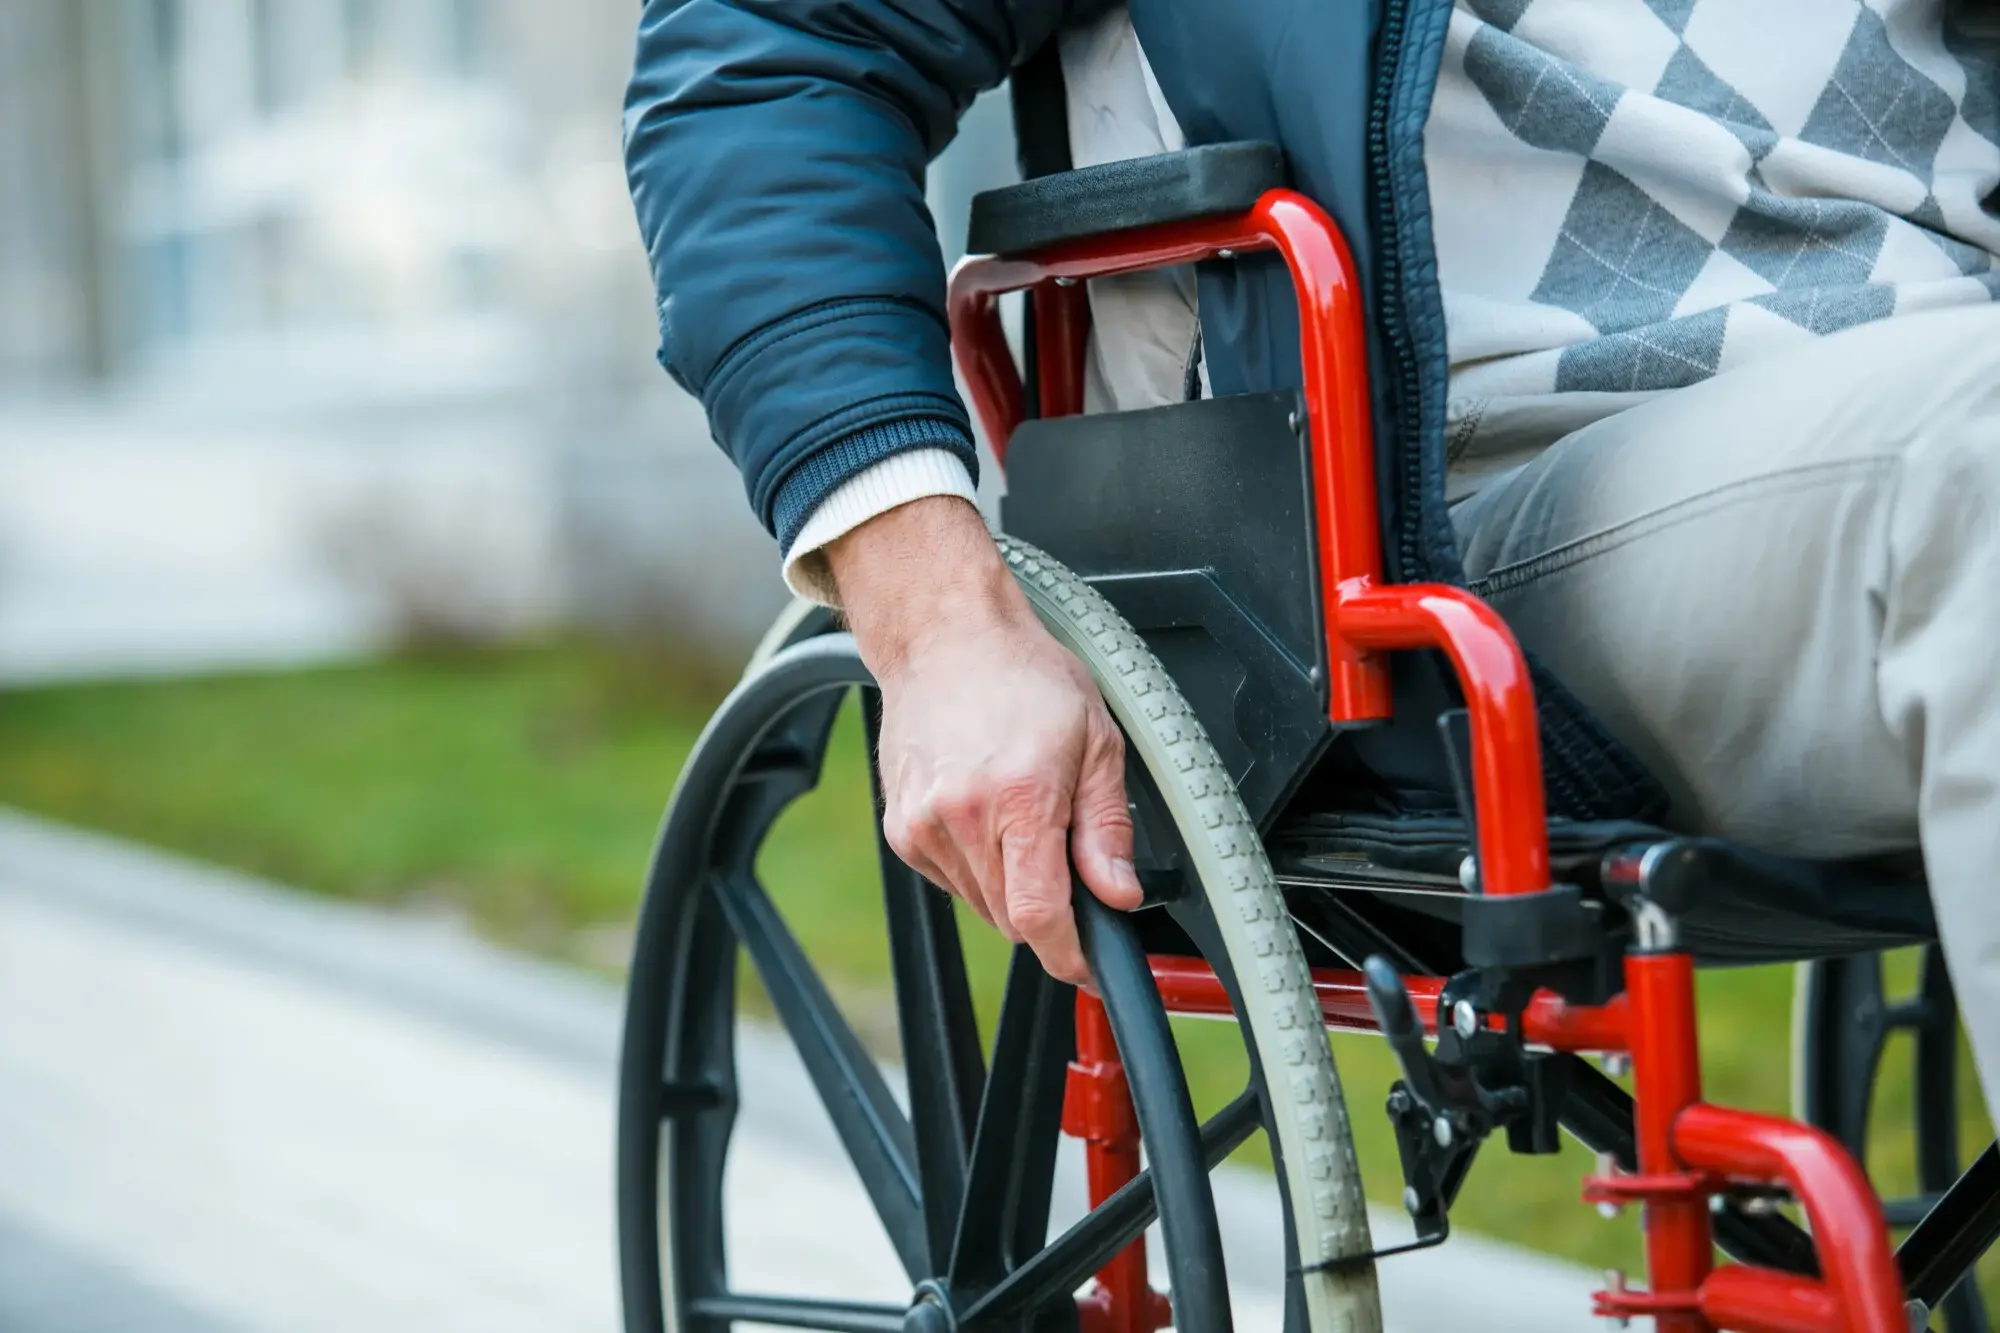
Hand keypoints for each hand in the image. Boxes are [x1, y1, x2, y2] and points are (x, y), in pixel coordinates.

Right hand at [827, 496, 1142, 984]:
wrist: (945, 638)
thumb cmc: (1023, 676)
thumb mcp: (1096, 741)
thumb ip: (1107, 828)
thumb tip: (1118, 894)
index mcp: (1020, 797)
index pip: (1041, 916)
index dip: (1071, 956)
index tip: (1090, 967)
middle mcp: (963, 818)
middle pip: (1013, 919)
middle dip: (1050, 908)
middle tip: (1067, 853)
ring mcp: (924, 827)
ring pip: (983, 904)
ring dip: (1014, 886)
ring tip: (1024, 816)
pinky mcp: (901, 830)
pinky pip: (953, 881)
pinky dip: (980, 867)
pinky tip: (989, 813)